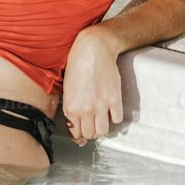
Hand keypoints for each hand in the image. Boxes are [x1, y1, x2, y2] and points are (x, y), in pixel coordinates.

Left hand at [60, 30, 124, 147]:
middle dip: (91, 132)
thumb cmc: (77, 64)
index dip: (79, 136)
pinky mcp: (114, 99)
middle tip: (92, 124)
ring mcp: (100, 106)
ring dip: (103, 127)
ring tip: (102, 119)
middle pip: (90, 135)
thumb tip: (77, 123)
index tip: (82, 134)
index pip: (75, 134)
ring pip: (103, 131)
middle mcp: (85, 110)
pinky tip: (111, 110)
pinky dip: (115, 117)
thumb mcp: (67, 88)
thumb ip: (71, 107)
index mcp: (71, 108)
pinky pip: (117, 119)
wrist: (93, 49)